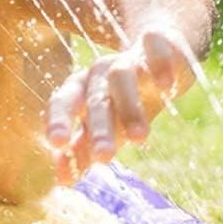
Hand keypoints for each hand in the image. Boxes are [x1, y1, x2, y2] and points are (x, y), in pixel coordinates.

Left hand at [45, 29, 194, 183]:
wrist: (156, 52)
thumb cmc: (122, 98)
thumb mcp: (105, 124)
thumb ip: (83, 149)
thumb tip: (62, 179)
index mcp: (81, 89)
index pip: (63, 103)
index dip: (59, 121)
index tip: (56, 145)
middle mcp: (101, 72)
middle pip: (95, 98)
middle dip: (98, 127)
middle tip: (103, 157)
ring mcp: (128, 58)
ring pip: (123, 77)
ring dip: (129, 106)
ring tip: (139, 138)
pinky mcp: (158, 44)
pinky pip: (155, 47)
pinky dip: (160, 64)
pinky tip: (166, 86)